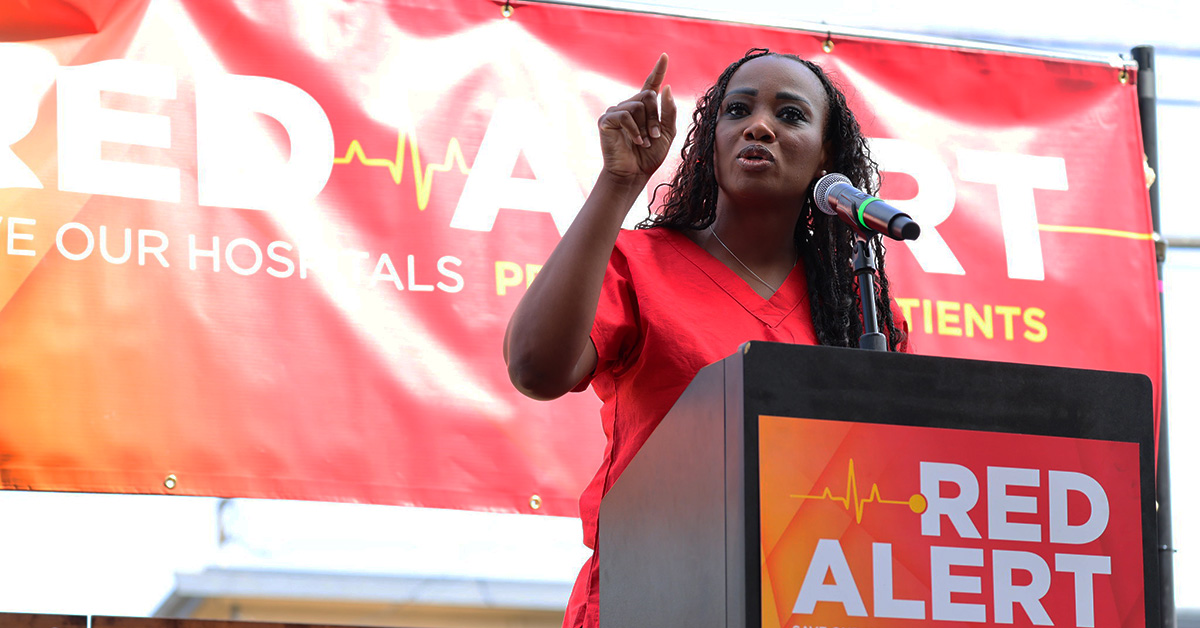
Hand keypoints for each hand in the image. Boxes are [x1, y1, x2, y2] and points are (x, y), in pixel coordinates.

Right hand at [597, 53, 677, 182]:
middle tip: (654, 136)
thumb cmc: (649, 156)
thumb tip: (665, 88)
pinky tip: (635, 141)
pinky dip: (634, 130)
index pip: (651, 85)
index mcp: (645, 109)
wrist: (634, 174)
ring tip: (644, 141)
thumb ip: (669, 111)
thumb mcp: (667, 133)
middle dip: (655, 117)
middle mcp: (630, 106)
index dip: (658, 70)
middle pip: (648, 96)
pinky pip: (625, 115)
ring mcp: (616, 111)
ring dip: (646, 126)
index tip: (664, 56)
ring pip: (638, 105)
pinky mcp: (606, 120)